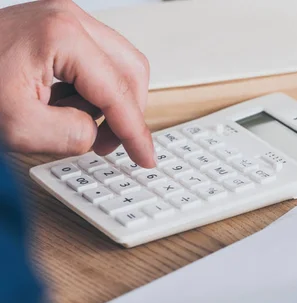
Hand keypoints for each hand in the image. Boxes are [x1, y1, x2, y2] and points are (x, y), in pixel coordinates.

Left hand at [0, 0, 154, 166]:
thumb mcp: (18, 128)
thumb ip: (74, 135)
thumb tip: (96, 131)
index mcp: (63, 36)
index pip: (118, 92)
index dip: (135, 132)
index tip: (145, 157)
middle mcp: (70, 18)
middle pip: (131, 70)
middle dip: (127, 113)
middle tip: (109, 144)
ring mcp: (65, 19)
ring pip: (120, 65)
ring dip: (111, 102)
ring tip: (77, 123)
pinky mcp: (59, 28)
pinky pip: (100, 61)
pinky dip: (94, 90)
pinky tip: (67, 105)